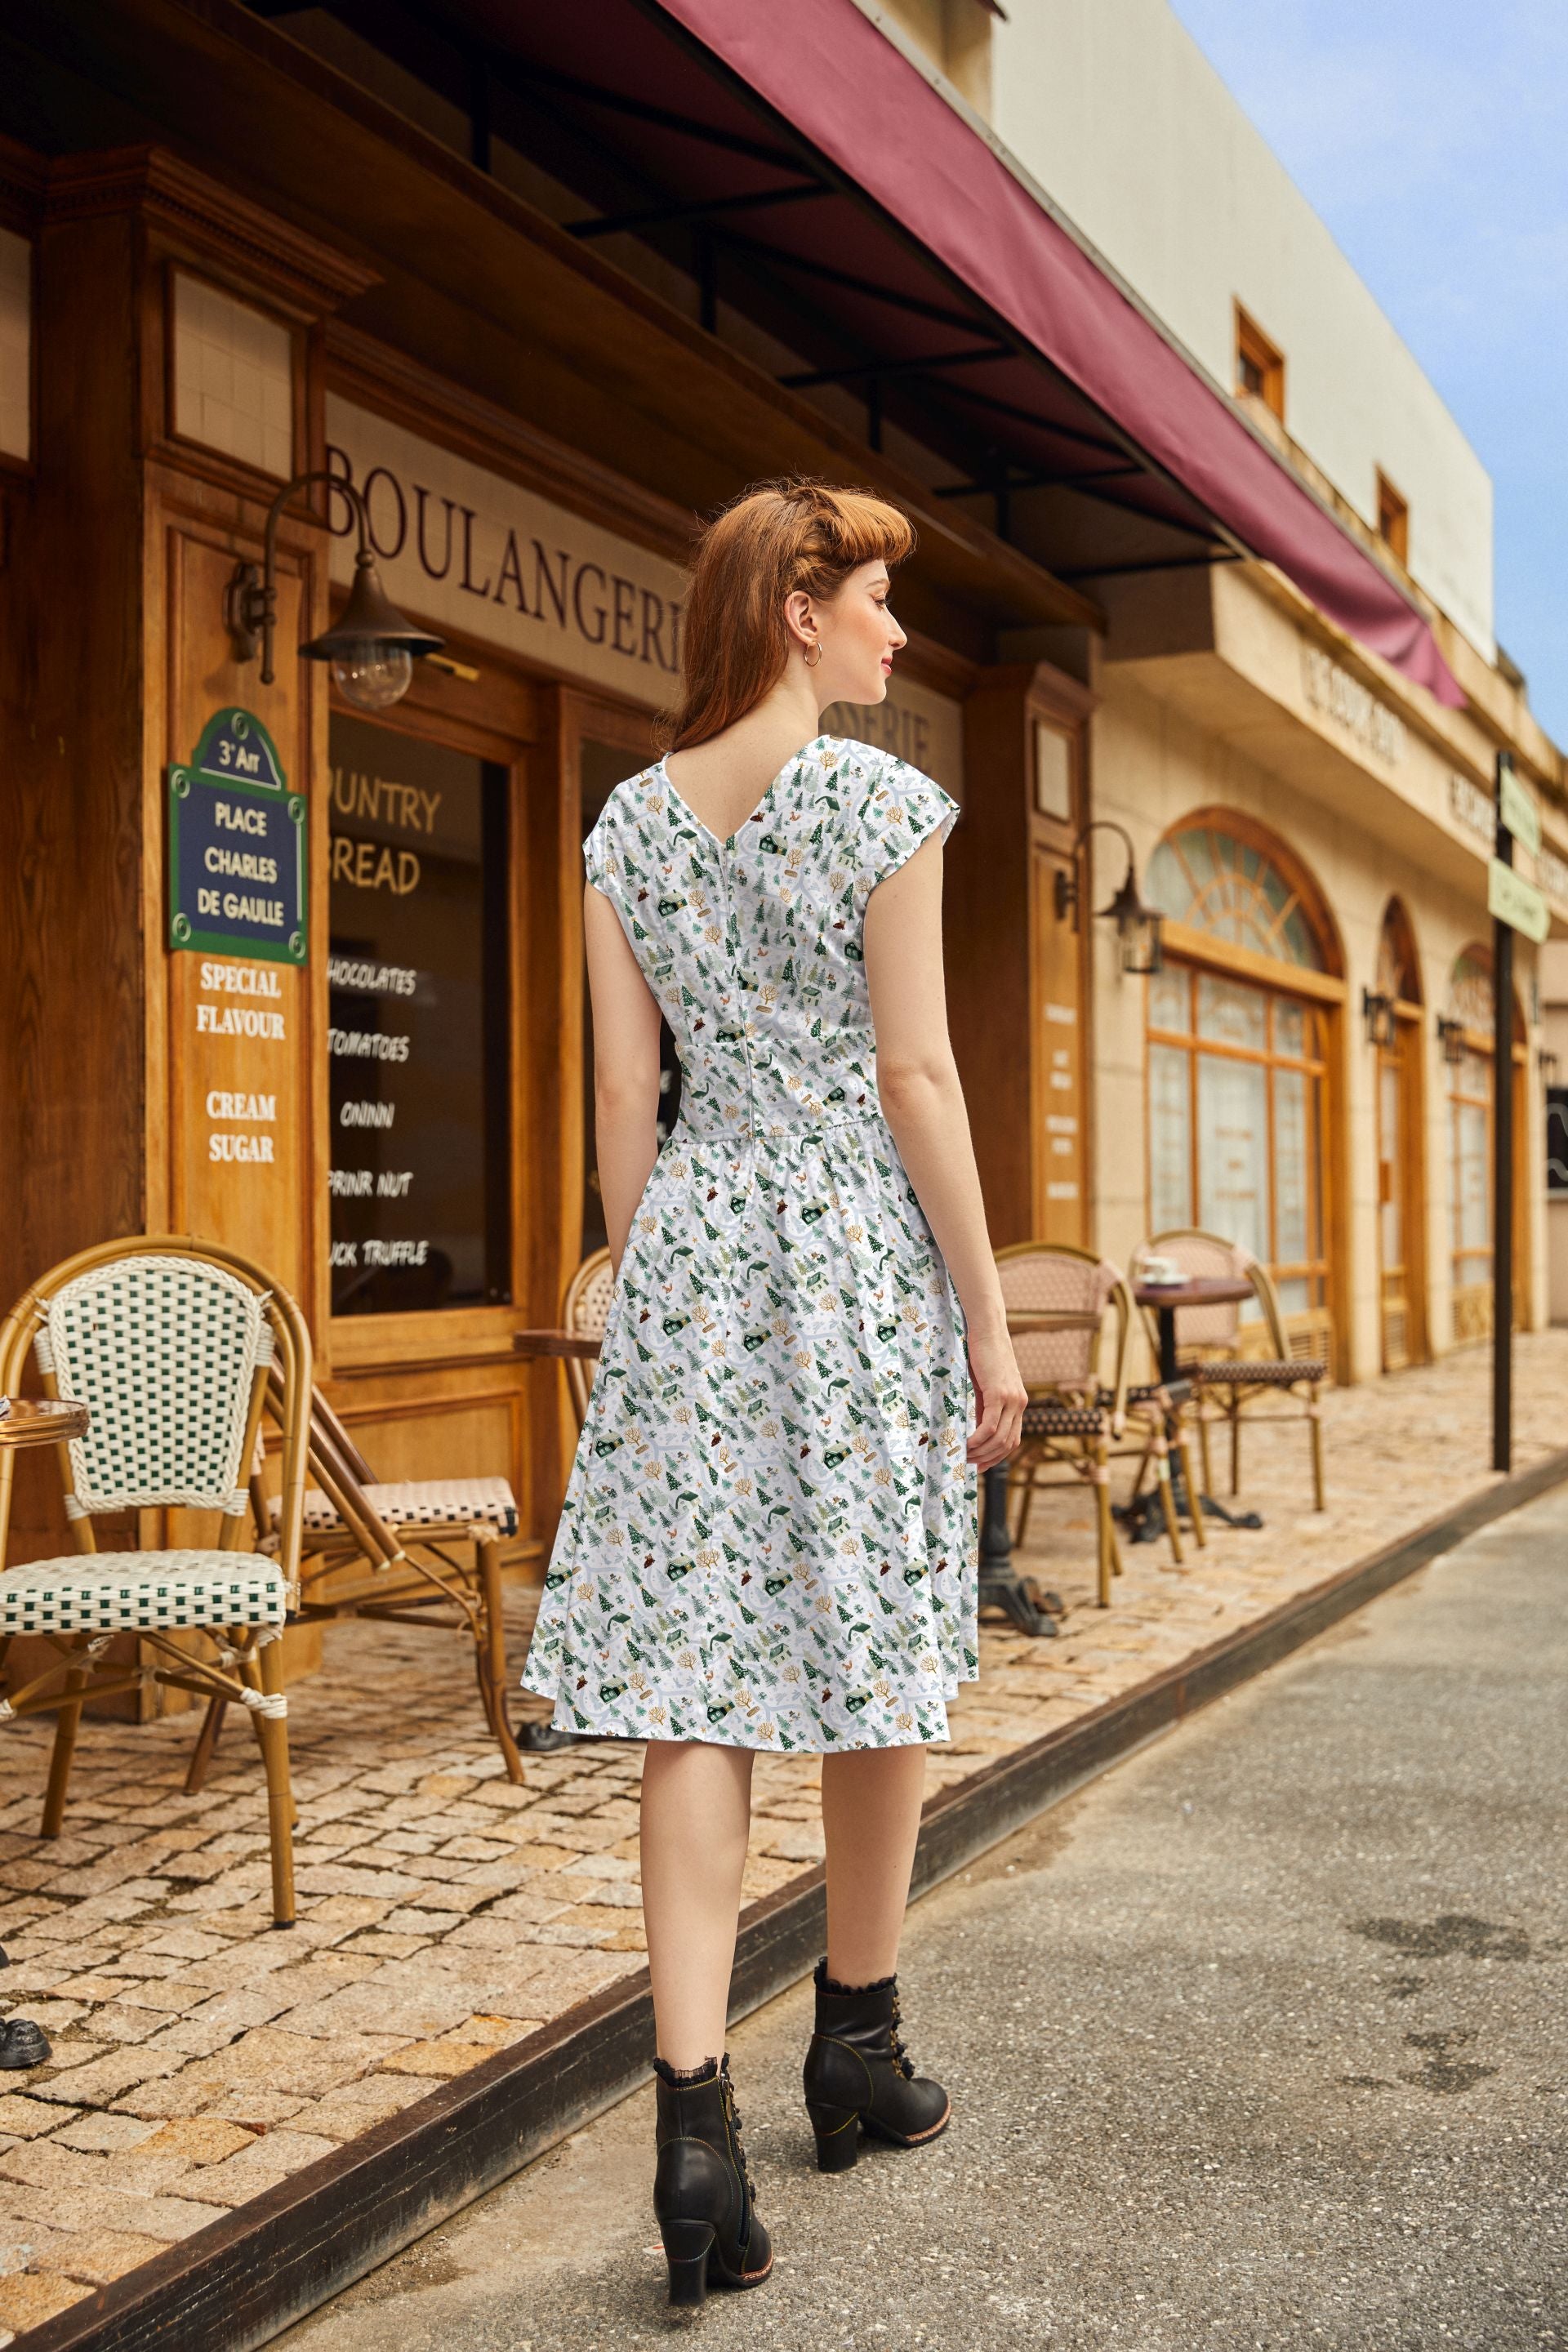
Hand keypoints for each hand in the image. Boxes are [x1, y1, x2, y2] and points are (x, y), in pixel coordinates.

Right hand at [966, 1329, 1027, 1469]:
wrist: (988, 1330)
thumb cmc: (983, 1355)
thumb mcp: (987, 1385)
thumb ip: (987, 1406)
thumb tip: (977, 1429)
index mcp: (1018, 1403)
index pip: (1013, 1439)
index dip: (997, 1457)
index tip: (980, 1465)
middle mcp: (1019, 1404)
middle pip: (1007, 1443)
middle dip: (988, 1459)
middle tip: (968, 1463)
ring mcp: (1011, 1399)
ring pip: (999, 1438)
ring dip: (980, 1452)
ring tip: (963, 1455)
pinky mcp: (999, 1394)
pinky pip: (989, 1426)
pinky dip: (977, 1439)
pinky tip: (965, 1444)